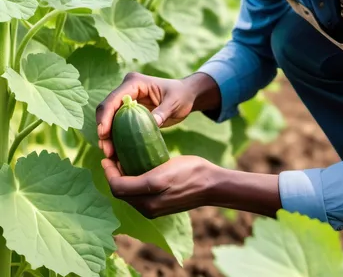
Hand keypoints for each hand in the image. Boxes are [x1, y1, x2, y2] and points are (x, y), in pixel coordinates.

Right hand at [96, 72, 195, 157]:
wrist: (186, 96)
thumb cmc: (181, 95)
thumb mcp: (174, 102)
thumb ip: (163, 112)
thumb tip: (154, 122)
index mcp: (134, 83)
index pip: (114, 99)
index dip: (106, 116)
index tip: (103, 134)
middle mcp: (126, 90)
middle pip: (107, 110)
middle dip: (104, 129)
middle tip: (107, 150)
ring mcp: (126, 101)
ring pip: (109, 119)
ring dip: (107, 136)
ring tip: (110, 154)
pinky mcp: (129, 113)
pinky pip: (117, 125)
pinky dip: (115, 138)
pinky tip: (116, 152)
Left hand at [101, 155, 215, 217]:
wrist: (211, 184)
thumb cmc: (190, 171)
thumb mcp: (164, 169)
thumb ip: (140, 179)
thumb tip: (118, 177)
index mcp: (147, 198)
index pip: (117, 187)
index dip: (109, 172)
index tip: (107, 157)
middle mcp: (148, 208)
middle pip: (121, 193)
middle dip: (113, 175)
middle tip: (114, 157)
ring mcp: (154, 210)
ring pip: (129, 196)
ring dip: (123, 180)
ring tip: (124, 162)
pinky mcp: (160, 208)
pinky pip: (139, 198)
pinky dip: (133, 186)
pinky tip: (138, 172)